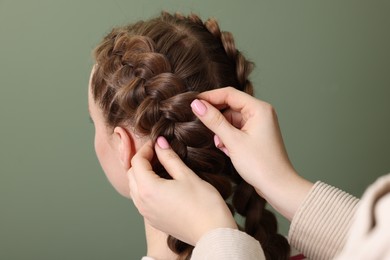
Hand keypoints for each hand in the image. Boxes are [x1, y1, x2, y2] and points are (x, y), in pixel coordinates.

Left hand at [128, 137, 236, 245]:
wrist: (212, 233)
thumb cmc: (204, 204)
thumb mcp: (186, 175)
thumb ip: (169, 157)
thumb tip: (160, 143)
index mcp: (148, 188)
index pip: (137, 161)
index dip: (146, 148)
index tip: (157, 143)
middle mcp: (142, 202)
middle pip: (131, 174)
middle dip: (141, 160)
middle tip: (157, 152)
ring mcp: (146, 213)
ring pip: (134, 187)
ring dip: (141, 174)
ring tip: (159, 166)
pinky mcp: (153, 220)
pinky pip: (141, 200)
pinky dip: (145, 187)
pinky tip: (162, 183)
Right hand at [191, 87, 312, 219]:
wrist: (277, 186)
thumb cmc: (260, 164)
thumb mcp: (232, 141)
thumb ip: (213, 121)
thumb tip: (196, 104)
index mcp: (259, 108)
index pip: (229, 94)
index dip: (209, 97)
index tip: (192, 103)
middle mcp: (260, 112)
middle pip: (230, 105)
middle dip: (215, 117)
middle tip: (200, 125)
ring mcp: (258, 124)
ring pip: (231, 119)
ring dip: (221, 130)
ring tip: (220, 144)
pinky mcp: (255, 135)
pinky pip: (236, 129)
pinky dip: (227, 137)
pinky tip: (226, 148)